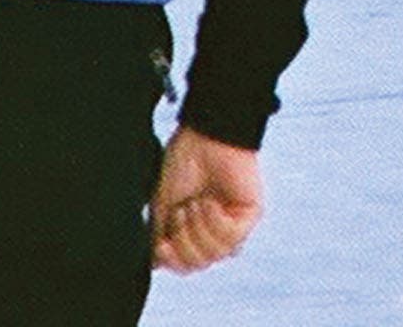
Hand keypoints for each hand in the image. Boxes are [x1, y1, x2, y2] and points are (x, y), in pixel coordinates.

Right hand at [151, 127, 261, 273]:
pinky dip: (216, 221)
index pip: (185, 266)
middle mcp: (214, 230)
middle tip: (182, 210)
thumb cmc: (182, 162)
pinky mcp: (249, 214)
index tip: (162, 245)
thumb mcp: (162, 204)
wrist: (203, 136)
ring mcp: (233, 222)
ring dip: (199, 228)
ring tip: (196, 202)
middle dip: (184, 239)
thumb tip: (153, 265)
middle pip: (199, 263)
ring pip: (216, 254)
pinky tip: (212, 201)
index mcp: (194, 229)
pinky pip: (233, 238)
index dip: (172, 261)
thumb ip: (158, 235)